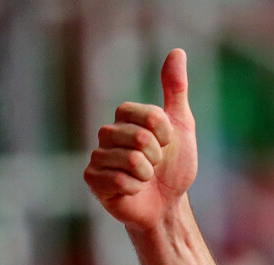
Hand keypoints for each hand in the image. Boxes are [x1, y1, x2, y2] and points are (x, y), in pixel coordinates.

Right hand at [84, 49, 197, 228]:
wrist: (168, 204)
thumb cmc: (174, 167)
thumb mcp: (181, 126)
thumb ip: (176, 90)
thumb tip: (178, 51)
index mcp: (125, 117)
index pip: (147, 115)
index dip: (164, 133)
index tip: (166, 143)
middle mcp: (107, 133)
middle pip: (139, 137)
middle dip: (157, 156)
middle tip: (155, 165)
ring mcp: (97, 156)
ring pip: (131, 160)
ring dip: (147, 174)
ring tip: (145, 178)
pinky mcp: (92, 179)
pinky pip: (120, 180)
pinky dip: (135, 188)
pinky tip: (133, 191)